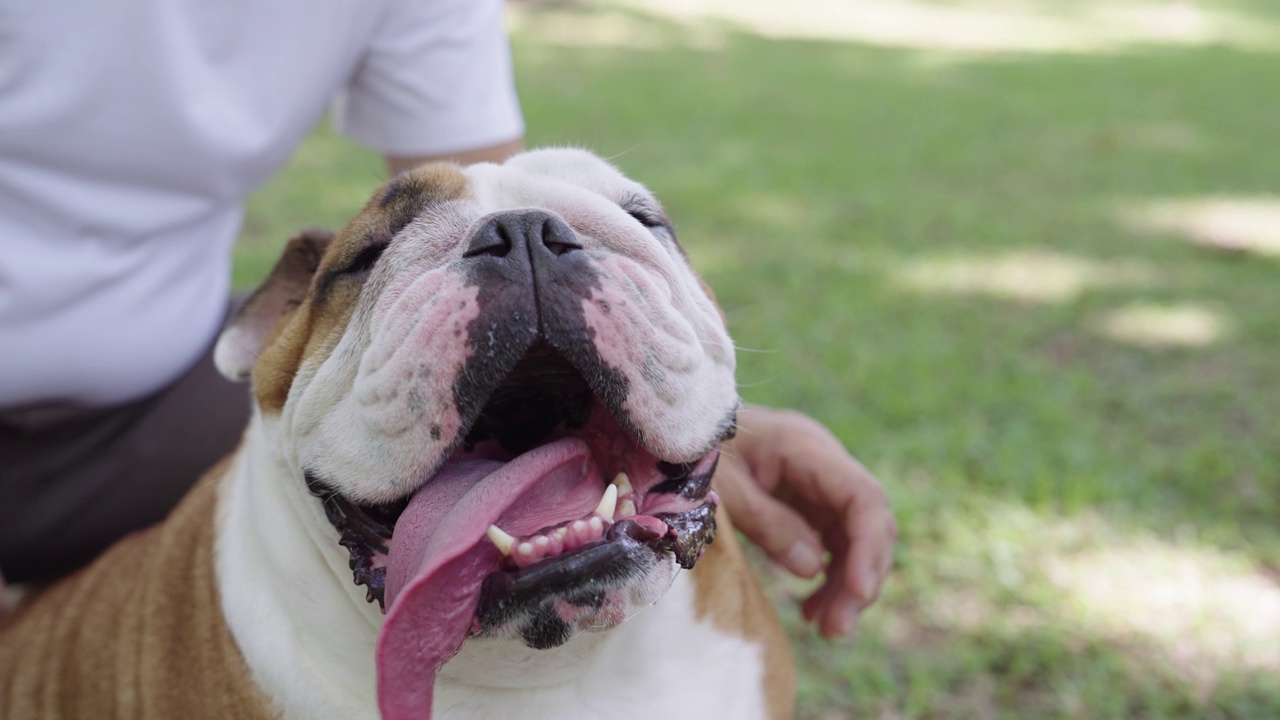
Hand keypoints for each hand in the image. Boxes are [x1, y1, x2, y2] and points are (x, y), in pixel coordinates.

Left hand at [715, 406, 895, 637]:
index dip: (868, 547)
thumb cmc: (693, 452)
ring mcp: (818, 482)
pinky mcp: (808, 502)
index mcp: (805, 447)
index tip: (858, 592)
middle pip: (868, 522)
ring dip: (847, 585)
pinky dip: (829, 577)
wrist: (677, 430)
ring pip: (856, 538)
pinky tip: (811, 609)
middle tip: (836, 629)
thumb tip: (813, 569)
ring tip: (825, 629)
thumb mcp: (722, 488)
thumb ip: (766, 524)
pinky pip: (834, 542)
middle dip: (861, 577)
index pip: (862, 496)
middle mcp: (823, 462)